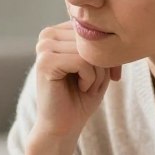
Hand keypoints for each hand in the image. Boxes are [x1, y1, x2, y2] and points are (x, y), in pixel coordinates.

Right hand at [34, 21, 121, 138]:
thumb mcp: (99, 64)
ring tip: (84, 86)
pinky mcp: (44, 62)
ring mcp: (43, 48)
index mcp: (58, 31)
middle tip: (92, 84)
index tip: (106, 74)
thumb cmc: (83, 96)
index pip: (94, 29)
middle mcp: (47, 35)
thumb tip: (111, 28)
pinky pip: (82, 62)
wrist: (64, 126)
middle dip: (102, 66)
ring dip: (96, 75)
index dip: (106, 53)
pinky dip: (89, 80)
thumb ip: (102, 43)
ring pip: (89, 51)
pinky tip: (80, 88)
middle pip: (92, 39)